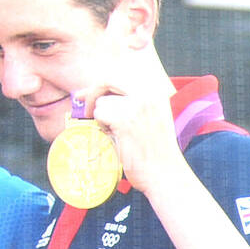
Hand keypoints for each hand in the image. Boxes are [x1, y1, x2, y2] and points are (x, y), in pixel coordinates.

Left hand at [76, 77, 183, 194]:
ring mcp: (136, 105)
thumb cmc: (156, 151)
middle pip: (107, 80)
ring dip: (103, 118)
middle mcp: (148, 93)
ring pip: (102, 102)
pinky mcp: (125, 119)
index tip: (84, 94)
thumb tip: (100, 93)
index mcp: (156, 90)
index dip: (100, 84)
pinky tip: (116, 138)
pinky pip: (100, 114)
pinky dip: (102, 127)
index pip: (120, 75)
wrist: (165, 173)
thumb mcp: (152, 116)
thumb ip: (132, 102)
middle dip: (92, 94)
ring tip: (118, 134)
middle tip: (86, 111)